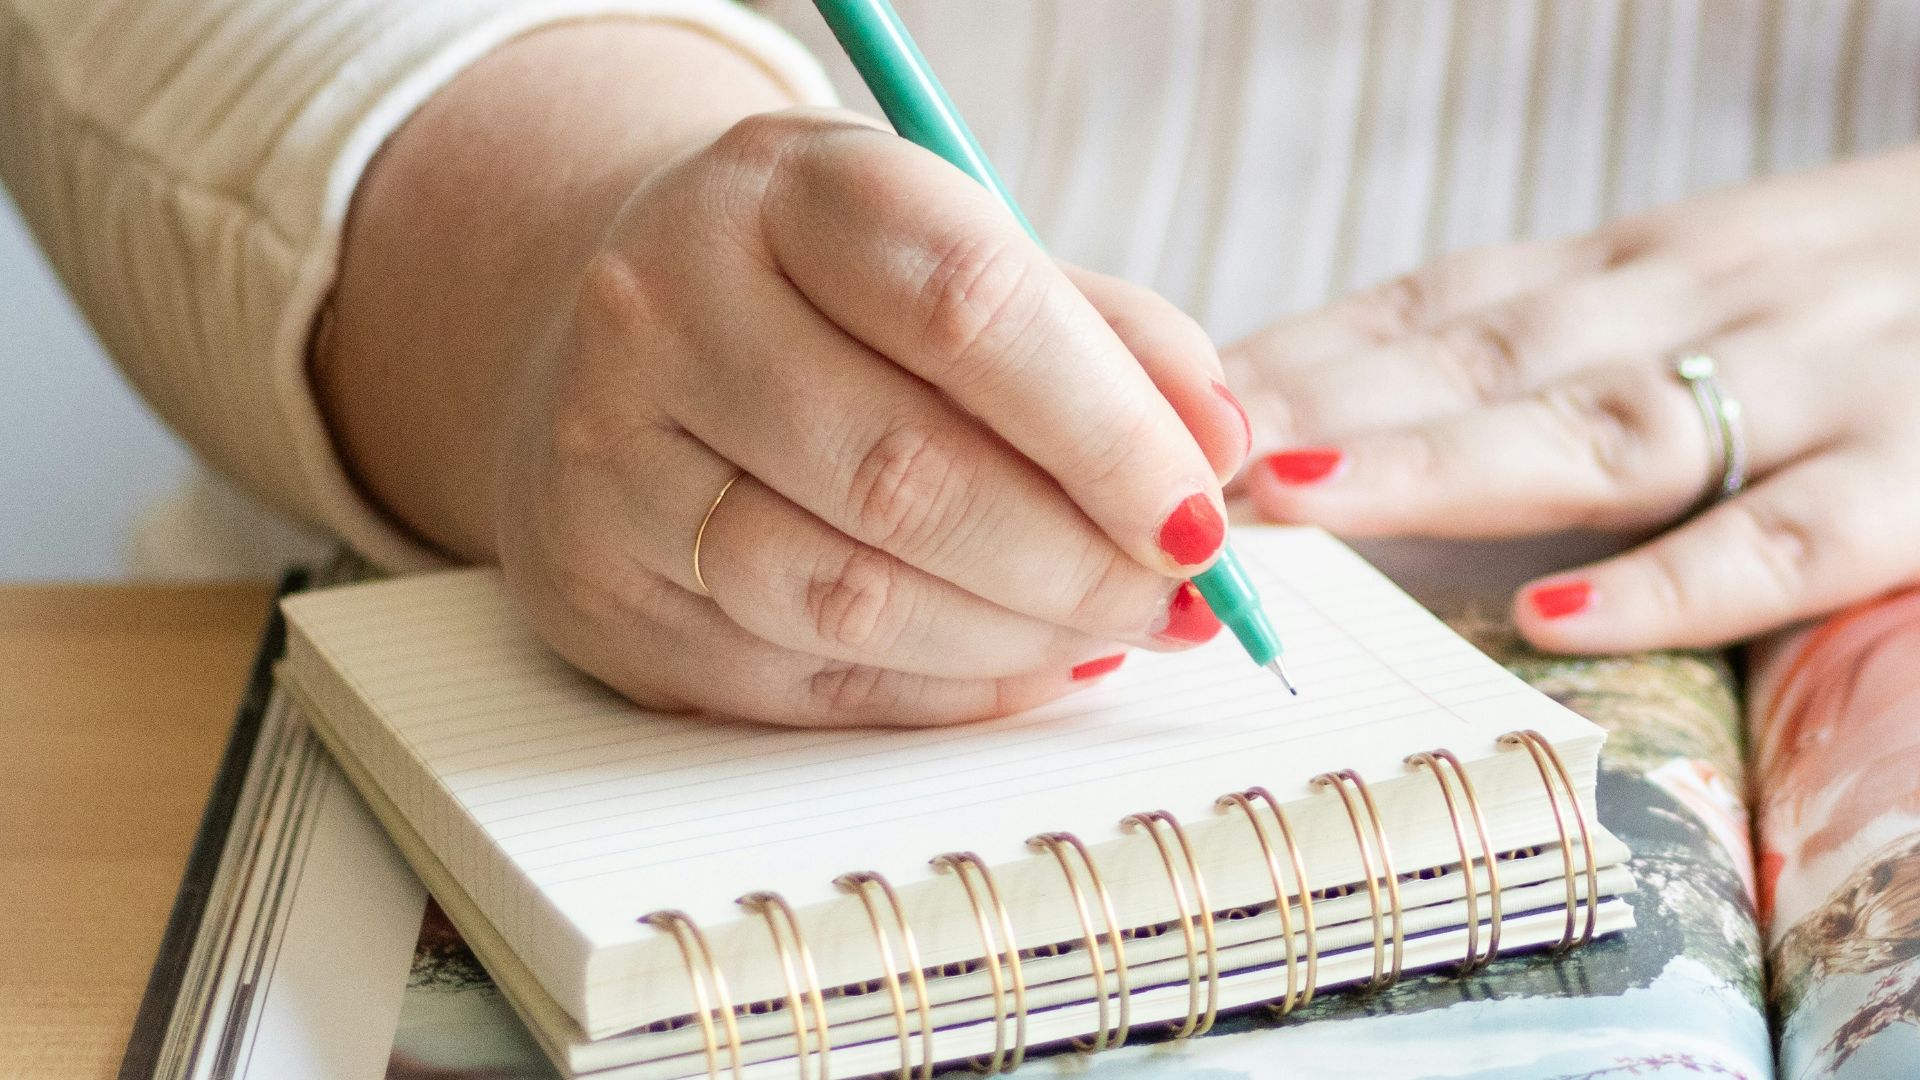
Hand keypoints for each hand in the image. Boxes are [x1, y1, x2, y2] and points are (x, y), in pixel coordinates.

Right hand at [494, 110, 1248, 725]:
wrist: (617, 334)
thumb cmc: (821, 292)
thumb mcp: (954, 247)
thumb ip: (1099, 333)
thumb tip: (1217, 448)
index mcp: (778, 188)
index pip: (965, 306)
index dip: (1108, 430)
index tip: (1201, 509)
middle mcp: (665, 312)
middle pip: (905, 474)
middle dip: (1078, 562)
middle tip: (1175, 597)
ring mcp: (613, 463)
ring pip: (849, 596)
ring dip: (1016, 639)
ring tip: (1103, 630)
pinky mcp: (605, 596)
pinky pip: (804, 680)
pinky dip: (942, 689)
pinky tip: (1015, 662)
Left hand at [1228, 146, 1919, 652]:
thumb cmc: (1868, 281)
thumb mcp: (1691, 276)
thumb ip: (1543, 334)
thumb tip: (1347, 405)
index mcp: (1631, 267)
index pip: (1426, 303)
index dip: (1290, 354)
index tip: (1155, 402)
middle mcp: (1696, 308)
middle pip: (1470, 360)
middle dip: (1311, 410)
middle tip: (1166, 458)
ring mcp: (1813, 386)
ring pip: (1593, 429)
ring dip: (1432, 465)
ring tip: (1296, 503)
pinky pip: (1791, 538)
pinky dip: (1677, 581)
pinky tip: (1562, 620)